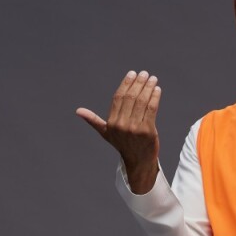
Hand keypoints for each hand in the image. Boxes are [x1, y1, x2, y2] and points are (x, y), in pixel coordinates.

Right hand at [76, 70, 161, 193]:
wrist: (138, 162)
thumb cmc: (122, 145)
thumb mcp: (106, 133)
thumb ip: (93, 120)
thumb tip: (78, 111)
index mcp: (111, 123)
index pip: (118, 98)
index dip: (126, 84)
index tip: (132, 73)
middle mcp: (122, 125)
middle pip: (131, 97)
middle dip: (138, 83)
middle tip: (144, 73)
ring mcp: (135, 128)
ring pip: (142, 102)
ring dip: (148, 87)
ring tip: (152, 79)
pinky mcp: (148, 131)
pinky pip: (151, 109)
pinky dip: (155, 97)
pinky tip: (157, 90)